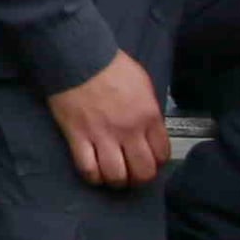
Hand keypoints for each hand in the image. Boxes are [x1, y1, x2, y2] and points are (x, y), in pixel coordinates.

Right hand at [47, 51, 169, 189]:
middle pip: (142, 171)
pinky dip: (93, 177)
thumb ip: (148, 111)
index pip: (162, 153)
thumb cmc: (111, 66)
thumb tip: (148, 130)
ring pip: (116, 176)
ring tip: (113, 176)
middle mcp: (129, 131)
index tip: (149, 160)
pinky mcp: (78, 138)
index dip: (157, 162)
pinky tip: (94, 173)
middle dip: (139, 178)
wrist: (78, 57)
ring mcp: (103, 136)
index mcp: (148, 116)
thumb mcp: (142, 84)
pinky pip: (88, 169)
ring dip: (117, 181)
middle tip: (132, 173)